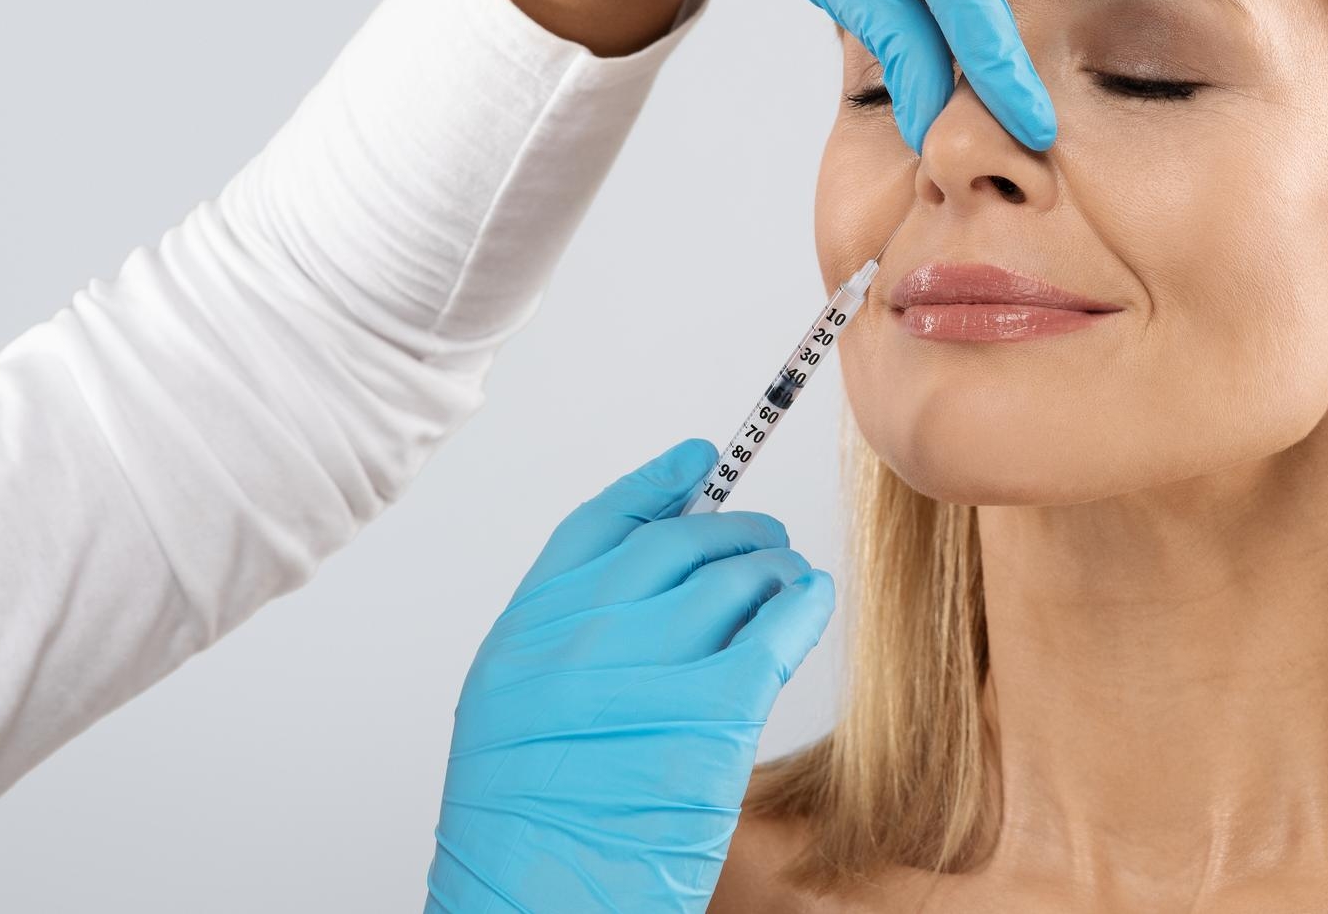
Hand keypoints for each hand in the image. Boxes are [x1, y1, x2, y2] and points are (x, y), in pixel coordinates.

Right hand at [423, 437, 834, 912]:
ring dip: (773, 570)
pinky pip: (775, 628)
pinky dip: (802, 604)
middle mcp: (582, 635)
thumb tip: (653, 584)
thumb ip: (571, 643)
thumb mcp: (515, 718)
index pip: (598, 527)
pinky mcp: (711, 709)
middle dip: (730, 532)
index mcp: (525, 635)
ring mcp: (647, 666)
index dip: (654, 484)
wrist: (534, 907)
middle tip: (764, 539)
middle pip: (676, 544)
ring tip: (790, 579)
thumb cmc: (528, 831)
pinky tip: (812, 600)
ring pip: (734, 579)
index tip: (698, 459)